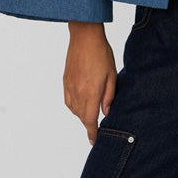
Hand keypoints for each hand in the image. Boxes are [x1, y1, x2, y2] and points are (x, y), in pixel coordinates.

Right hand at [63, 24, 116, 143]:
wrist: (84, 37)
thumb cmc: (101, 53)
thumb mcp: (112, 75)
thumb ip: (109, 96)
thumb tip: (106, 112)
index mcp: (91, 92)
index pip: (90, 120)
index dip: (92, 132)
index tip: (94, 140)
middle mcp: (78, 92)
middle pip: (81, 117)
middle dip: (88, 125)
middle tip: (95, 129)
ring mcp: (69, 86)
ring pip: (74, 110)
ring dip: (82, 115)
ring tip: (90, 115)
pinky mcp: (65, 80)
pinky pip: (67, 100)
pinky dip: (74, 106)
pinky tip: (80, 103)